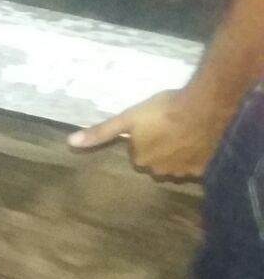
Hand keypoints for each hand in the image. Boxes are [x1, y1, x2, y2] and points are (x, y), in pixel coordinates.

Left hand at [67, 89, 234, 180]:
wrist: (207, 107)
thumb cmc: (165, 109)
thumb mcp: (128, 118)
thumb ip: (101, 132)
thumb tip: (70, 143)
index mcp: (141, 160)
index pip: (139, 154)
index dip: (145, 139)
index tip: (153, 125)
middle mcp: (161, 171)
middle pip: (157, 161)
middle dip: (161, 149)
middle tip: (172, 127)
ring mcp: (185, 171)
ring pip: (178, 164)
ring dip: (181, 152)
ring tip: (188, 131)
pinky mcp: (206, 167)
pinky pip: (199, 164)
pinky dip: (199, 155)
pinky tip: (203, 139)